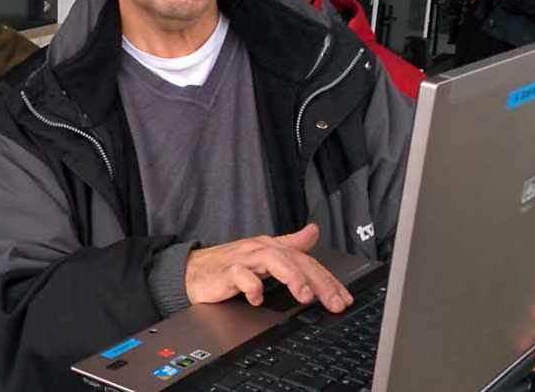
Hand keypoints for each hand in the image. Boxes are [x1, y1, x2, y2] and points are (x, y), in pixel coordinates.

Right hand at [184, 224, 352, 312]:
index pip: (306, 261)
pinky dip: (251, 286)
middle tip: (334, 302)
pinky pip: (240, 276)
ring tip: (305, 296)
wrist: (191, 272)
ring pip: (272, 261)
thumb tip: (313, 231)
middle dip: (318, 281)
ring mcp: (242, 260)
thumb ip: (290, 244)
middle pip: (295, 260)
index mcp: (272, 248)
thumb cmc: (227, 264)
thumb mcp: (263, 254)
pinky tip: (258, 298)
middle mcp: (260, 250)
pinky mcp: (224, 272)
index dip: (327, 279)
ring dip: (292, 277)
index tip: (343, 299)